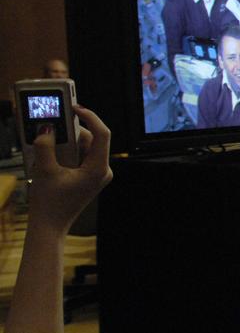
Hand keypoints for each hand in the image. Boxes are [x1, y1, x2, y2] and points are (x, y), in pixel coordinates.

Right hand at [26, 106, 111, 235]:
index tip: (76, 107)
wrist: (50, 225)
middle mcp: (102, 170)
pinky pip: (79, 156)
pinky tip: (50, 151)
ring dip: (66, 141)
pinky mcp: (87, 177)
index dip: (90, 117)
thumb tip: (46, 129)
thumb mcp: (44, 171)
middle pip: (91, 139)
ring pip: (84, 147)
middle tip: (54, 122)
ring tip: (48, 139)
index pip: (102, 134)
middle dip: (72, 130)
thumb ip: (45, 146)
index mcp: (98, 169)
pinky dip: (66, 150)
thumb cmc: (50, 203)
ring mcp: (96, 174)